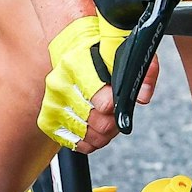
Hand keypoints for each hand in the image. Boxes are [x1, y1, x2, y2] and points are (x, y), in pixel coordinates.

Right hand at [39, 13, 145, 151]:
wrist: (71, 47)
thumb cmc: (99, 50)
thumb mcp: (126, 50)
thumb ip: (143, 70)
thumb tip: (143, 96)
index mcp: (76, 65)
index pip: (104, 103)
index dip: (119, 105)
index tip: (121, 99)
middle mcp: (60, 85)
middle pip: (99, 123)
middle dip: (115, 121)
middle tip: (118, 110)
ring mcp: (52, 104)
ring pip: (89, 137)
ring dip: (105, 132)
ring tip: (107, 117)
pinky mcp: (48, 119)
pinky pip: (76, 144)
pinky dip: (90, 139)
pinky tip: (94, 125)